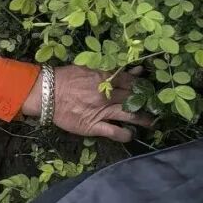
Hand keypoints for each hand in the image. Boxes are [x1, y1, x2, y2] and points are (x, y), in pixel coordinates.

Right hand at [20, 65, 152, 142]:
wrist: (46, 94)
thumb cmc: (65, 78)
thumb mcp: (87, 68)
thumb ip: (109, 69)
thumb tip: (132, 70)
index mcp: (105, 78)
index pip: (130, 81)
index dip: (142, 85)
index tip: (149, 88)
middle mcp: (107, 95)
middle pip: (133, 99)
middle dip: (146, 102)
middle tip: (156, 105)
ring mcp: (102, 112)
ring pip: (130, 116)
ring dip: (144, 120)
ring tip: (152, 122)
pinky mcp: (95, 126)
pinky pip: (115, 132)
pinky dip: (125, 134)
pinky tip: (130, 134)